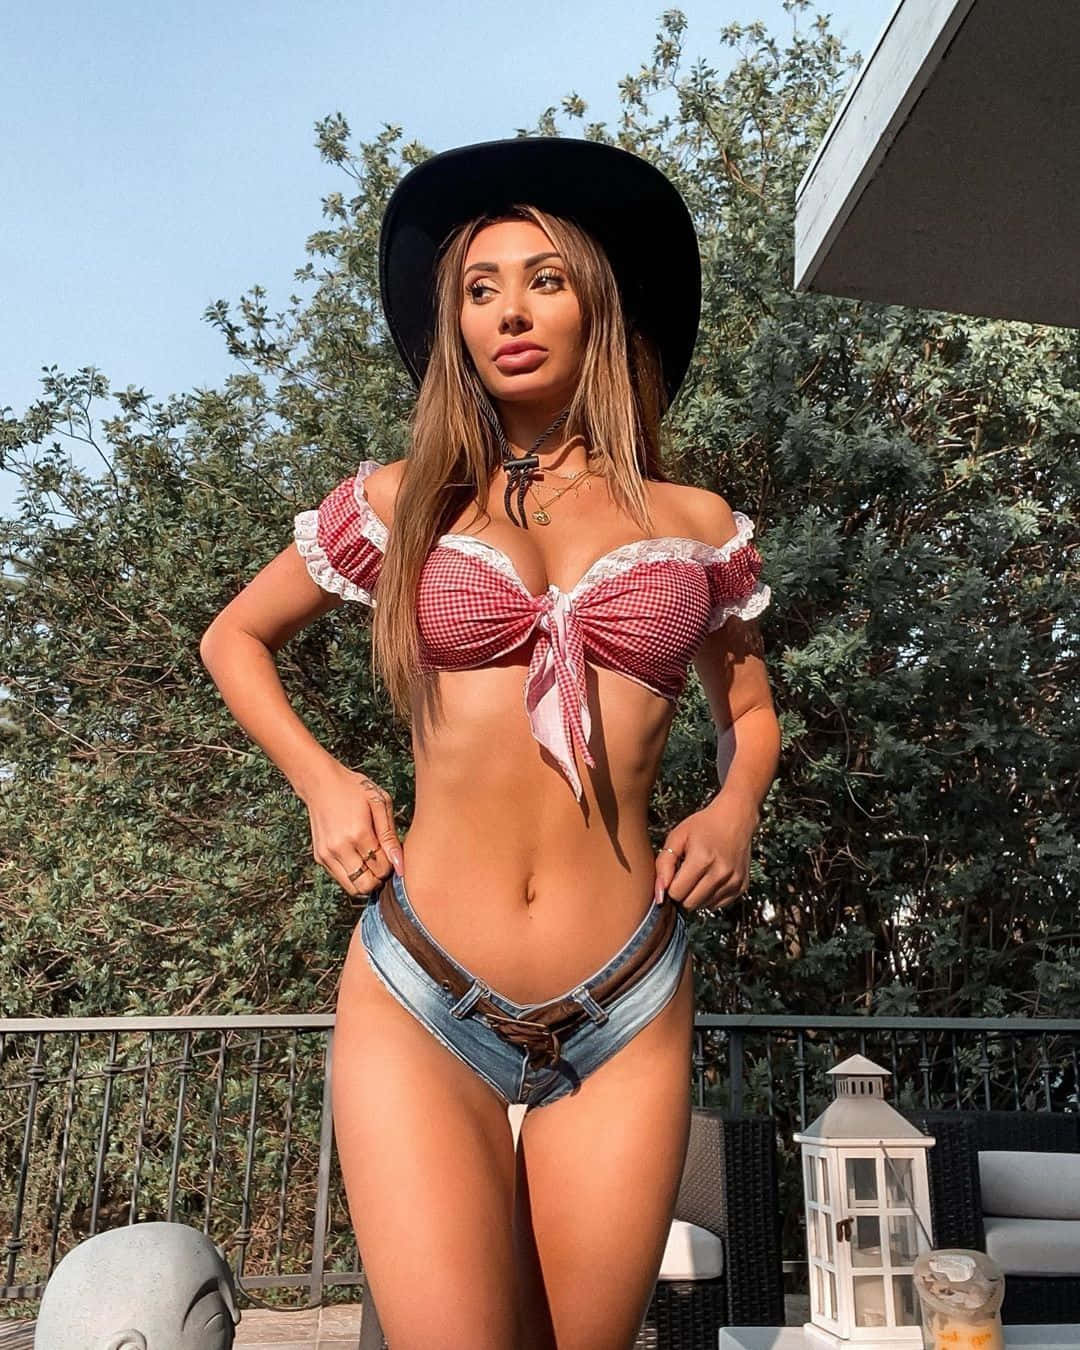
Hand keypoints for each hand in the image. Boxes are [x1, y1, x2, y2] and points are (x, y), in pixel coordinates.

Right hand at [304, 764, 404, 900]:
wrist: (320, 783)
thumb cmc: (354, 789)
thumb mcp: (380, 803)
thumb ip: (390, 836)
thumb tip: (401, 866)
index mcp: (358, 834)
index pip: (382, 869)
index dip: (391, 865)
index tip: (391, 852)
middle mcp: (339, 848)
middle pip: (366, 886)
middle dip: (379, 878)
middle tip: (383, 861)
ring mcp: (327, 855)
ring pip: (352, 888)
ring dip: (365, 879)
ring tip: (371, 859)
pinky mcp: (320, 857)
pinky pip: (341, 879)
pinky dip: (352, 874)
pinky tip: (357, 855)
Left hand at [653, 797, 757, 915]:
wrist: (735, 818)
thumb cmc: (703, 826)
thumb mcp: (677, 837)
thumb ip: (663, 865)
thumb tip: (660, 894)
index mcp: (702, 858)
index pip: (677, 893)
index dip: (670, 887)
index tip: (673, 876)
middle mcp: (721, 872)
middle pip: (690, 904)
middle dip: (682, 894)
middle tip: (683, 876)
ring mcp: (733, 881)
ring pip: (703, 906)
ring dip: (696, 895)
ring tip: (698, 875)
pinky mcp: (741, 886)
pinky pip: (717, 905)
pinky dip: (710, 896)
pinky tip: (709, 879)